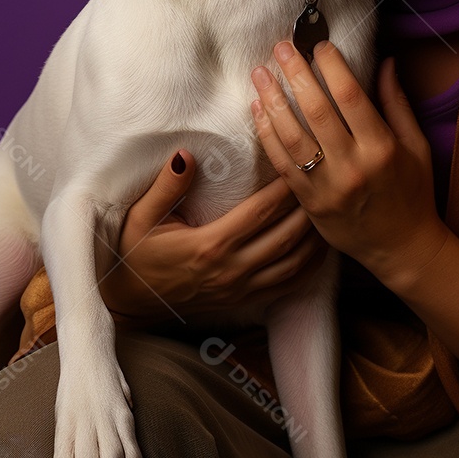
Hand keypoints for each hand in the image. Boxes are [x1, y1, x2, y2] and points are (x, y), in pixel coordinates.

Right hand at [99, 151, 328, 327]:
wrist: (129, 302)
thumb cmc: (135, 253)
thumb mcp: (140, 218)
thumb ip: (165, 187)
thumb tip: (185, 155)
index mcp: (209, 245)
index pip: (260, 212)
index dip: (286, 188)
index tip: (301, 163)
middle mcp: (231, 270)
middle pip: (286, 236)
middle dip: (309, 207)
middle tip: (326, 179)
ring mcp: (241, 289)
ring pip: (294, 263)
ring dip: (316, 235)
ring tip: (329, 205)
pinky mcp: (245, 301)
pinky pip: (289, 285)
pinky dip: (311, 264)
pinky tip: (321, 244)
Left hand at [250, 40, 450, 292]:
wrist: (401, 248)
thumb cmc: (414, 193)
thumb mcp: (416, 146)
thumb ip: (397, 103)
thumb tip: (386, 62)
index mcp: (382, 148)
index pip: (351, 97)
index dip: (332, 67)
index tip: (320, 46)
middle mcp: (353, 166)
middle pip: (316, 111)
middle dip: (296, 74)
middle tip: (282, 47)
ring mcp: (328, 187)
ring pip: (292, 137)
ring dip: (272, 101)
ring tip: (259, 73)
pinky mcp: (309, 203)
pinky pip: (281, 164)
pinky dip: (267, 135)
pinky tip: (258, 111)